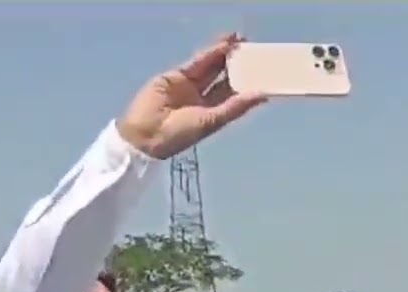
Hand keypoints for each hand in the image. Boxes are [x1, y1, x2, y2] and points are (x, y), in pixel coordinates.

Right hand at [117, 33, 267, 159]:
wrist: (146, 133)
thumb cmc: (181, 134)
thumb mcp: (212, 121)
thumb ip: (236, 107)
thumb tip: (261, 96)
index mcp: (213, 113)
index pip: (233, 94)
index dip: (247, 82)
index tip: (262, 70)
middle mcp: (203, 99)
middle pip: (223, 77)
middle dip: (237, 64)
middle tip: (252, 50)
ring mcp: (189, 86)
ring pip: (211, 67)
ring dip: (224, 55)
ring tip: (240, 42)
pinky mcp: (176, 76)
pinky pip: (196, 63)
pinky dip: (209, 54)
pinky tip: (223, 46)